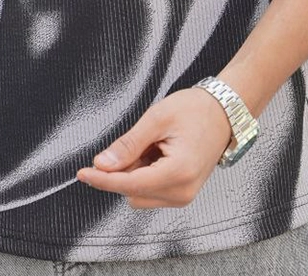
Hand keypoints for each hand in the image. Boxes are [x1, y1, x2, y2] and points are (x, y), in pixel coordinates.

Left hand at [75, 87, 233, 208]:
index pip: (129, 184)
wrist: (224, 112)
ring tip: (154, 144)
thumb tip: (103, 164)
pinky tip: (158, 153)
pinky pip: (151, 191)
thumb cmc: (196, 110)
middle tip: (141, 139)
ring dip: (135, 172)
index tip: (83, 172)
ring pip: (139, 193)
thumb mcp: (157, 118)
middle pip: (132, 191)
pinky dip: (146, 174)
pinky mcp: (182, 194)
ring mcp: (183, 196)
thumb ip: (128, 144)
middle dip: (124, 169)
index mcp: (178, 173)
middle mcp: (182, 192)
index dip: (103, 179)